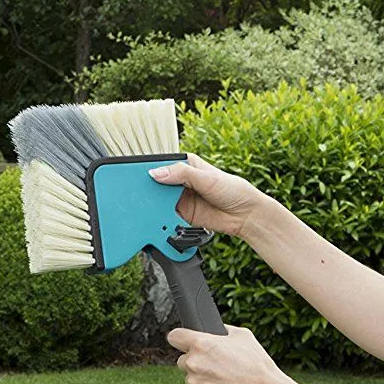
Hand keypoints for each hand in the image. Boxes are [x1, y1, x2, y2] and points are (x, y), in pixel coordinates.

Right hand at [147, 152, 270, 240]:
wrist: (245, 215)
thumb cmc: (233, 190)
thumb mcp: (207, 178)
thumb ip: (182, 174)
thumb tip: (157, 173)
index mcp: (186, 165)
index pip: (162, 165)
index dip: (150, 170)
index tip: (138, 175)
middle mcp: (181, 181)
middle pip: (158, 184)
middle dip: (150, 189)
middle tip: (141, 194)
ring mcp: (181, 198)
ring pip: (160, 200)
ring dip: (154, 204)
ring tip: (147, 207)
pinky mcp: (182, 215)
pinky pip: (166, 216)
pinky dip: (161, 218)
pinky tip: (158, 218)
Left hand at [167, 323, 294, 383]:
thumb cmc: (257, 365)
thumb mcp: (244, 336)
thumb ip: (223, 331)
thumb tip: (216, 331)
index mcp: (202, 343)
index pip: (175, 336)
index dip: (181, 339)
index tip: (184, 342)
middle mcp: (194, 363)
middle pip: (183, 359)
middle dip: (195, 361)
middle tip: (215, 365)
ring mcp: (194, 383)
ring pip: (190, 377)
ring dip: (201, 378)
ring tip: (224, 380)